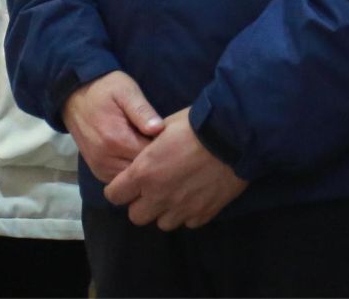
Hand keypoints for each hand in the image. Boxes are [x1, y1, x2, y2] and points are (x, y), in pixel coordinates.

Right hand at [62, 72, 163, 182]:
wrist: (75, 95)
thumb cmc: (106, 89)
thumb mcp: (126, 91)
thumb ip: (142, 111)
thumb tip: (159, 129)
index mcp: (116, 139)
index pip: (149, 156)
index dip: (164, 149)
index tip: (171, 139)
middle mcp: (106, 158)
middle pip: (140, 172)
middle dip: (154, 162)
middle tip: (164, 145)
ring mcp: (99, 166)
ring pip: (130, 180)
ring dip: (142, 170)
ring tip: (151, 151)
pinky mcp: (96, 169)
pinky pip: (118, 180)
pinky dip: (129, 172)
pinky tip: (137, 157)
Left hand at [103, 109, 246, 230]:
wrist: (234, 135)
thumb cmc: (197, 124)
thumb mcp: (165, 126)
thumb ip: (150, 145)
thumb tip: (148, 149)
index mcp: (144, 173)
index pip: (114, 195)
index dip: (119, 188)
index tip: (127, 182)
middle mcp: (159, 196)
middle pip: (136, 216)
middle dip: (141, 204)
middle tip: (153, 188)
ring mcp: (182, 208)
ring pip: (163, 224)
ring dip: (166, 211)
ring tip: (177, 194)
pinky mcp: (204, 213)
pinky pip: (189, 222)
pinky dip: (190, 212)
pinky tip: (197, 196)